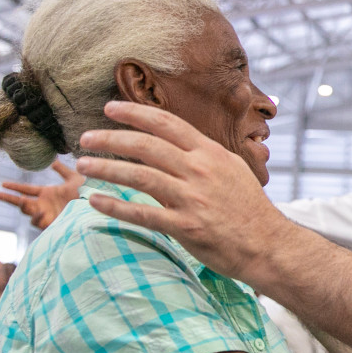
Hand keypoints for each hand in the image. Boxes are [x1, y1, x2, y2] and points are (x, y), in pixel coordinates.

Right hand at [0, 159, 83, 228]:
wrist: (99, 205)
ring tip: (23, 202)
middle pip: (22, 203)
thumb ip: (62, 170)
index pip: (26, 190)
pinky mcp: (54, 224)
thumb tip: (52, 160)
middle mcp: (45, 205)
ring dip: (24, 208)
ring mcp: (48, 215)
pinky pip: (40, 223)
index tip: (1, 184)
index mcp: (48, 194)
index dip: (14, 187)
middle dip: (9, 199)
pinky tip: (40, 211)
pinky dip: (37, 218)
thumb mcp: (73, 178)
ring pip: (29, 214)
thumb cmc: (89, 192)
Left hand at [77, 102, 282, 278]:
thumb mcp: (231, 169)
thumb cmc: (249, 208)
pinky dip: (116, 206)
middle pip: (146, 145)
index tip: (110, 108)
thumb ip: (202, 156)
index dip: (135, 112)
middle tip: (85, 137)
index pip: (166, 123)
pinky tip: (96, 201)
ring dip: (106, 169)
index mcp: (210, 152)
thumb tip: (174, 144)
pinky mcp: (187, 226)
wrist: (269, 244)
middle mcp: (200, 170)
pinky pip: (143, 213)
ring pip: (140, 176)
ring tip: (82, 166)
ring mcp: (193, 198)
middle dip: (111, 138)